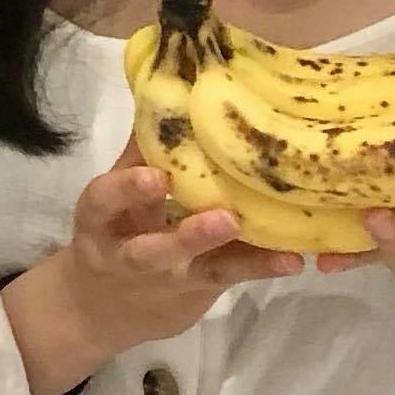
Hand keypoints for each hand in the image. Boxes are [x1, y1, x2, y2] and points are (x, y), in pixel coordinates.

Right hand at [43, 164, 304, 354]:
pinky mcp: (203, 290)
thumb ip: (138, 151)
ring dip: (243, 259)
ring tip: (281, 250)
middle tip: (224, 218)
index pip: (105, 202)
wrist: (104, 307)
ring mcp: (171, 279)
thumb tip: (161, 87)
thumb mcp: (115, 193)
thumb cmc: (115, 228)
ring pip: (206, 270)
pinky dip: (263, 267)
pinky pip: (234, 277)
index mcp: (102, 220)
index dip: (127, 190)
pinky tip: (292, 259)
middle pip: (154, 252)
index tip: (157, 176)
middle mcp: (132, 256)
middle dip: (188, 238)